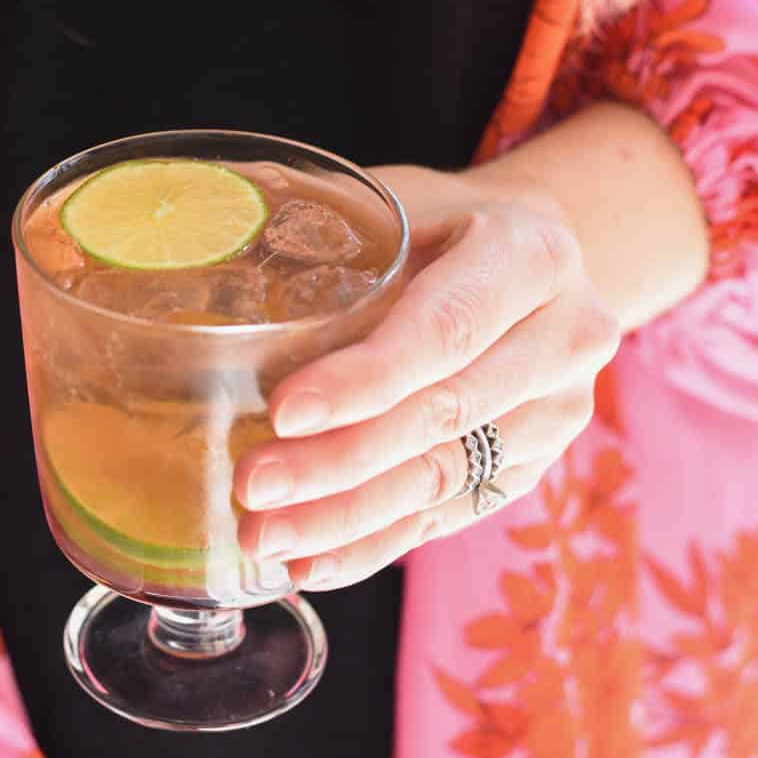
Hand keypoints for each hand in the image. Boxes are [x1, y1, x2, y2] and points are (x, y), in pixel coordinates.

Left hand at [235, 164, 620, 588]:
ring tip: (264, 536)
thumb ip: (311, 214)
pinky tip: (312, 562)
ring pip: (446, 477)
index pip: (446, 327)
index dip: (365, 377)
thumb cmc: (439, 221)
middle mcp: (566, 334)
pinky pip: (450, 513)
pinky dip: (375, 541)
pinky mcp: (536, 463)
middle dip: (340, 461)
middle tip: (253, 487)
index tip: (283, 411)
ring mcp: (559, 409)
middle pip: (445, 413)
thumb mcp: (396, 196)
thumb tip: (191, 217)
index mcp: (530, 251)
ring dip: (348, 517)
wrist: (530, 259)